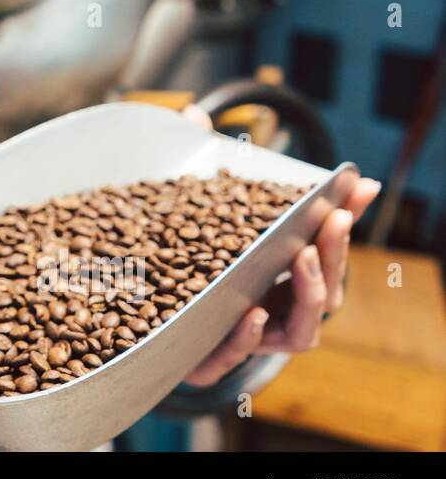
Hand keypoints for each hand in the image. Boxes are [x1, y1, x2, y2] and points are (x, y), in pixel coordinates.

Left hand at [178, 104, 381, 385]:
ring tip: (304, 257)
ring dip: (310, 293)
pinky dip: (247, 338)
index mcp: (276, 272)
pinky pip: (237, 358)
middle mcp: (272, 308)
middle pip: (324, 287)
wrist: (122, 326)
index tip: (355, 184)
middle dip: (335, 251)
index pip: (321, 243)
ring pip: (300, 329)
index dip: (342, 214)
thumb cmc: (161, 259)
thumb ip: (185, 165)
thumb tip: (194, 117)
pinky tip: (252, 313)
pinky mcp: (207, 361)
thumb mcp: (174, 206)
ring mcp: (247, 339)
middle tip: (333, 218)